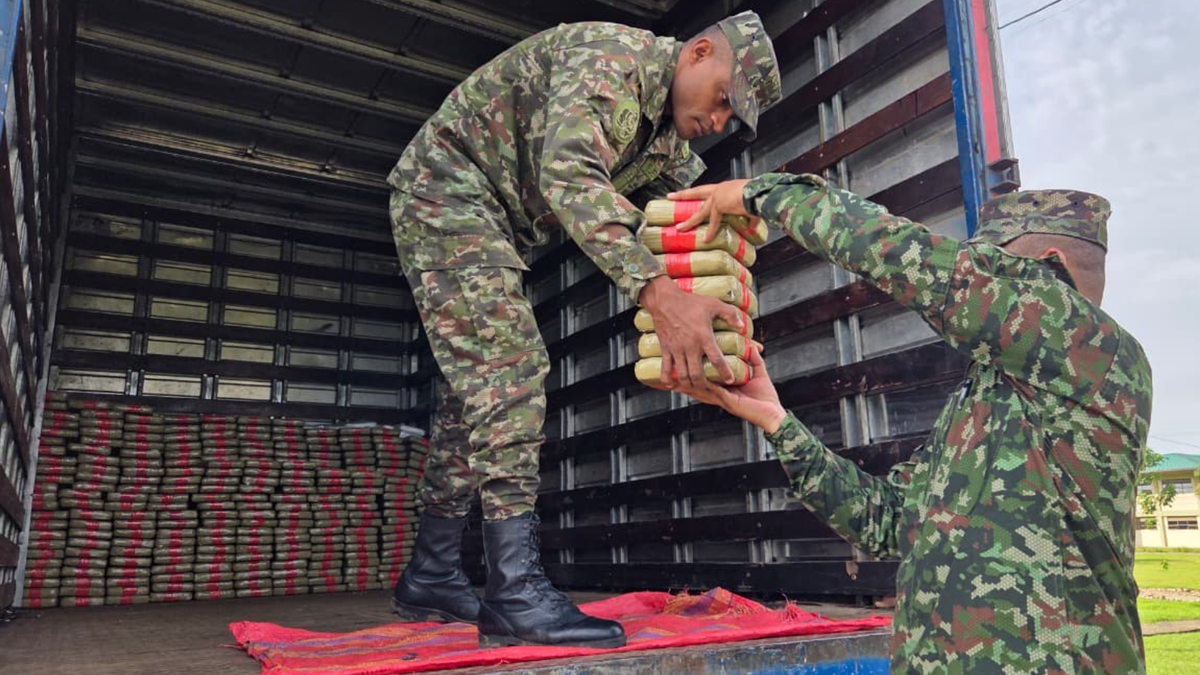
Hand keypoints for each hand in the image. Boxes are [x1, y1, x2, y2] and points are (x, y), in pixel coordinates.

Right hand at [638, 277, 744, 389]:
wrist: (664, 300)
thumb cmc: (690, 301)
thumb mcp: (714, 304)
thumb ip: (730, 314)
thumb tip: (742, 326)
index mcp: (703, 336)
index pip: (716, 359)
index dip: (724, 371)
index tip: (730, 379)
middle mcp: (689, 346)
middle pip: (697, 374)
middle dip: (705, 385)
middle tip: (712, 389)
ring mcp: (676, 349)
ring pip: (682, 374)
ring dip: (689, 385)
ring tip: (696, 388)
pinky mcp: (666, 349)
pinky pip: (665, 368)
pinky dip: (667, 378)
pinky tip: (671, 385)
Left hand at [668, 180, 758, 243]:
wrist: (760, 193)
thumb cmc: (759, 196)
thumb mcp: (752, 205)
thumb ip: (750, 216)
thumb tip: (752, 225)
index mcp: (727, 187)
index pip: (709, 190)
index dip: (699, 192)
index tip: (688, 192)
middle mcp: (720, 189)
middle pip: (696, 192)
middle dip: (682, 195)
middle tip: (670, 196)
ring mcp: (717, 197)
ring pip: (700, 211)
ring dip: (689, 221)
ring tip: (679, 228)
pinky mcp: (719, 206)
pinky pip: (713, 222)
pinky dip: (710, 232)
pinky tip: (706, 240)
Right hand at [673, 344, 788, 433]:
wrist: (774, 415)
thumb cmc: (766, 397)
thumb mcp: (759, 372)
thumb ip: (754, 359)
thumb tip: (752, 346)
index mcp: (723, 389)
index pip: (705, 379)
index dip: (692, 373)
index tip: (682, 362)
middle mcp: (719, 396)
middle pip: (696, 387)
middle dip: (681, 380)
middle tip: (669, 372)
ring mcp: (722, 400)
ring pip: (700, 391)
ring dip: (687, 384)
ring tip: (675, 377)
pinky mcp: (729, 402)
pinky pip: (715, 394)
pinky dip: (705, 387)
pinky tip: (696, 381)